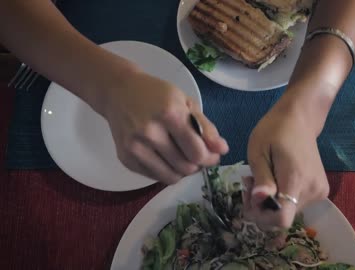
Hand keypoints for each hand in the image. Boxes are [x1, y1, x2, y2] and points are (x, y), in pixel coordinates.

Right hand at [99, 70, 228, 183]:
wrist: (118, 91)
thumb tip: (222, 150)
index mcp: (169, 114)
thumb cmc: (157, 95)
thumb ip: (206, 127)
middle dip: (198, 165)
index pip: (197, 152)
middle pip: (185, 167)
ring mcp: (135, 147)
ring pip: (171, 177)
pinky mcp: (125, 158)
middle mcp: (150, 132)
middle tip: (198, 156)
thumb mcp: (186, 103)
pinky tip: (167, 158)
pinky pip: (155, 177)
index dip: (210, 158)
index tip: (213, 155)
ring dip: (183, 172)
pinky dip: (166, 172)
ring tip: (184, 158)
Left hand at [244, 101, 328, 228]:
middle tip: (249, 183)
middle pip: (282, 217)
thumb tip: (259, 199)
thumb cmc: (275, 131)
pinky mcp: (321, 191)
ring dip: (269, 202)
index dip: (262, 216)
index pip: (282, 218)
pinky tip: (274, 180)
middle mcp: (312, 191)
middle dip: (261, 207)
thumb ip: (261, 178)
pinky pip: (295, 205)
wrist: (300, 119)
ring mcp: (319, 192)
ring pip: (288, 212)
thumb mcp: (258, 151)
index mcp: (296, 180)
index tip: (250, 197)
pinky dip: (281, 198)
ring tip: (261, 178)